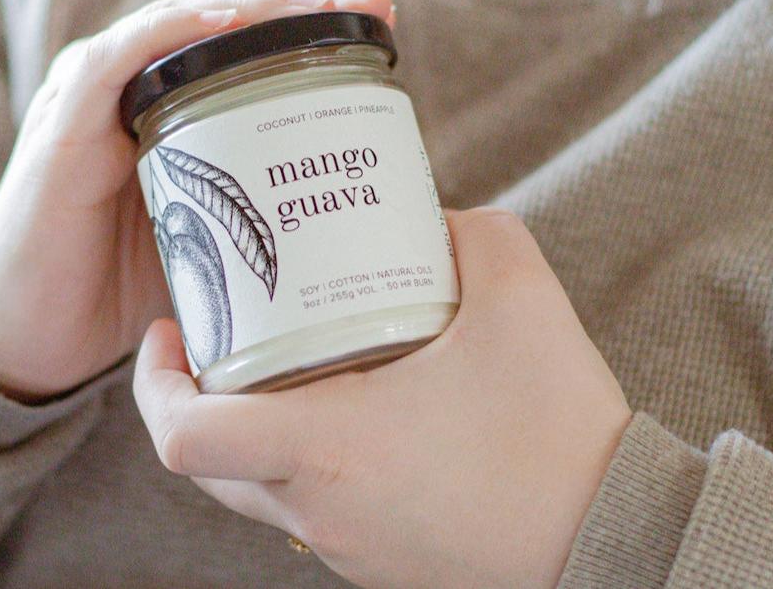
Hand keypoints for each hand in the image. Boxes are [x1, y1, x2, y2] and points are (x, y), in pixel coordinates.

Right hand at [0, 0, 394, 402]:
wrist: (30, 333)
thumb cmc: (118, 279)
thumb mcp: (207, 231)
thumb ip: (252, 202)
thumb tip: (347, 208)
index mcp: (170, 107)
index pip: (248, 48)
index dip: (312, 27)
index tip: (384, 17)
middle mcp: (133, 87)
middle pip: (225, 26)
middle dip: (302, 6)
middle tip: (376, 1)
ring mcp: (94, 97)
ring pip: (181, 27)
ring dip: (254, 8)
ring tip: (322, 2)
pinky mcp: (64, 125)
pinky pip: (117, 60)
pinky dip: (172, 34)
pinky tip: (227, 22)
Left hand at [134, 207, 633, 588]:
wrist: (618, 540)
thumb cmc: (559, 433)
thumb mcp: (519, 296)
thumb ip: (471, 232)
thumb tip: (433, 218)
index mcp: (330, 447)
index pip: (187, 436)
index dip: (154, 383)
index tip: (166, 331)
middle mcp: (321, 507)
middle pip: (207, 463)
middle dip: (191, 395)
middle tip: (215, 330)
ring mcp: (347, 543)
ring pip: (253, 488)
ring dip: (247, 426)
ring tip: (278, 357)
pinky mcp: (378, 557)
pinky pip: (306, 505)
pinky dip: (299, 455)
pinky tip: (346, 404)